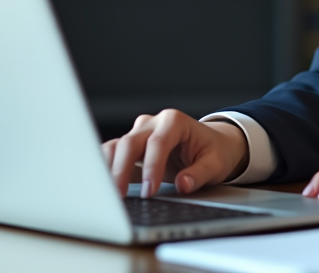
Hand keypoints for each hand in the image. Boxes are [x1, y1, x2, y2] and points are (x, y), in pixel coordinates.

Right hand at [102, 109, 248, 198]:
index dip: (151, 167)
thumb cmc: (214, 152)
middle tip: (120, 197)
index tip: (148, 190)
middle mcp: (153, 123)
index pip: (158, 143)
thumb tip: (183, 184)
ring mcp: (139, 133)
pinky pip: (112, 154)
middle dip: (122, 170)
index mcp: (175, 121)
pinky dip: (105, 168)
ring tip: (107, 194)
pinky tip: (102, 186)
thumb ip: (200, 173)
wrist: (212, 145)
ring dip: (108, 169)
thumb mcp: (216, 163)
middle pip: (130, 142)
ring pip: (116, 146)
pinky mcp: (130, 146)